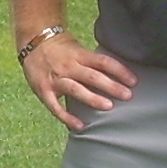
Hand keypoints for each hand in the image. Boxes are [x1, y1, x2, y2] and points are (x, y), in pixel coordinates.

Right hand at [21, 33, 135, 130]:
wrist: (33, 41)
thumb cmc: (61, 47)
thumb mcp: (79, 48)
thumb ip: (94, 61)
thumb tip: (117, 73)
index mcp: (80, 55)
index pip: (103, 62)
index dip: (119, 71)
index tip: (134, 81)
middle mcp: (69, 67)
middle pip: (92, 76)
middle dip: (111, 86)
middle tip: (127, 95)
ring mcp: (56, 79)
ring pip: (76, 89)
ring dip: (92, 98)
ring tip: (108, 107)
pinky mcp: (44, 90)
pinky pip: (55, 106)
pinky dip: (67, 117)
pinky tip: (79, 126)